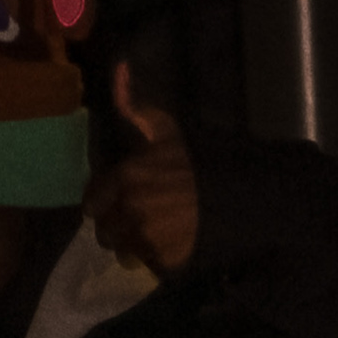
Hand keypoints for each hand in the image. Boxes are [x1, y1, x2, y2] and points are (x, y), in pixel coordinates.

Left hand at [86, 62, 199, 275]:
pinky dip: (157, 261)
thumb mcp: (169, 130)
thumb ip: (138, 108)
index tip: (116, 204)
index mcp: (125, 179)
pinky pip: (149, 267)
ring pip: (125, 254)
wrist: (245, 195)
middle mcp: (129, 211)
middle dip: (118, 228)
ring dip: (136, 248)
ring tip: (156, 238)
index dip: (103, 204)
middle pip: (105, 233)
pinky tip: (174, 247)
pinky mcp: (165, 264)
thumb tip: (118, 70)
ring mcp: (147, 240)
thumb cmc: (203, 160)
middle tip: (139, 222)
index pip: (91, 203)